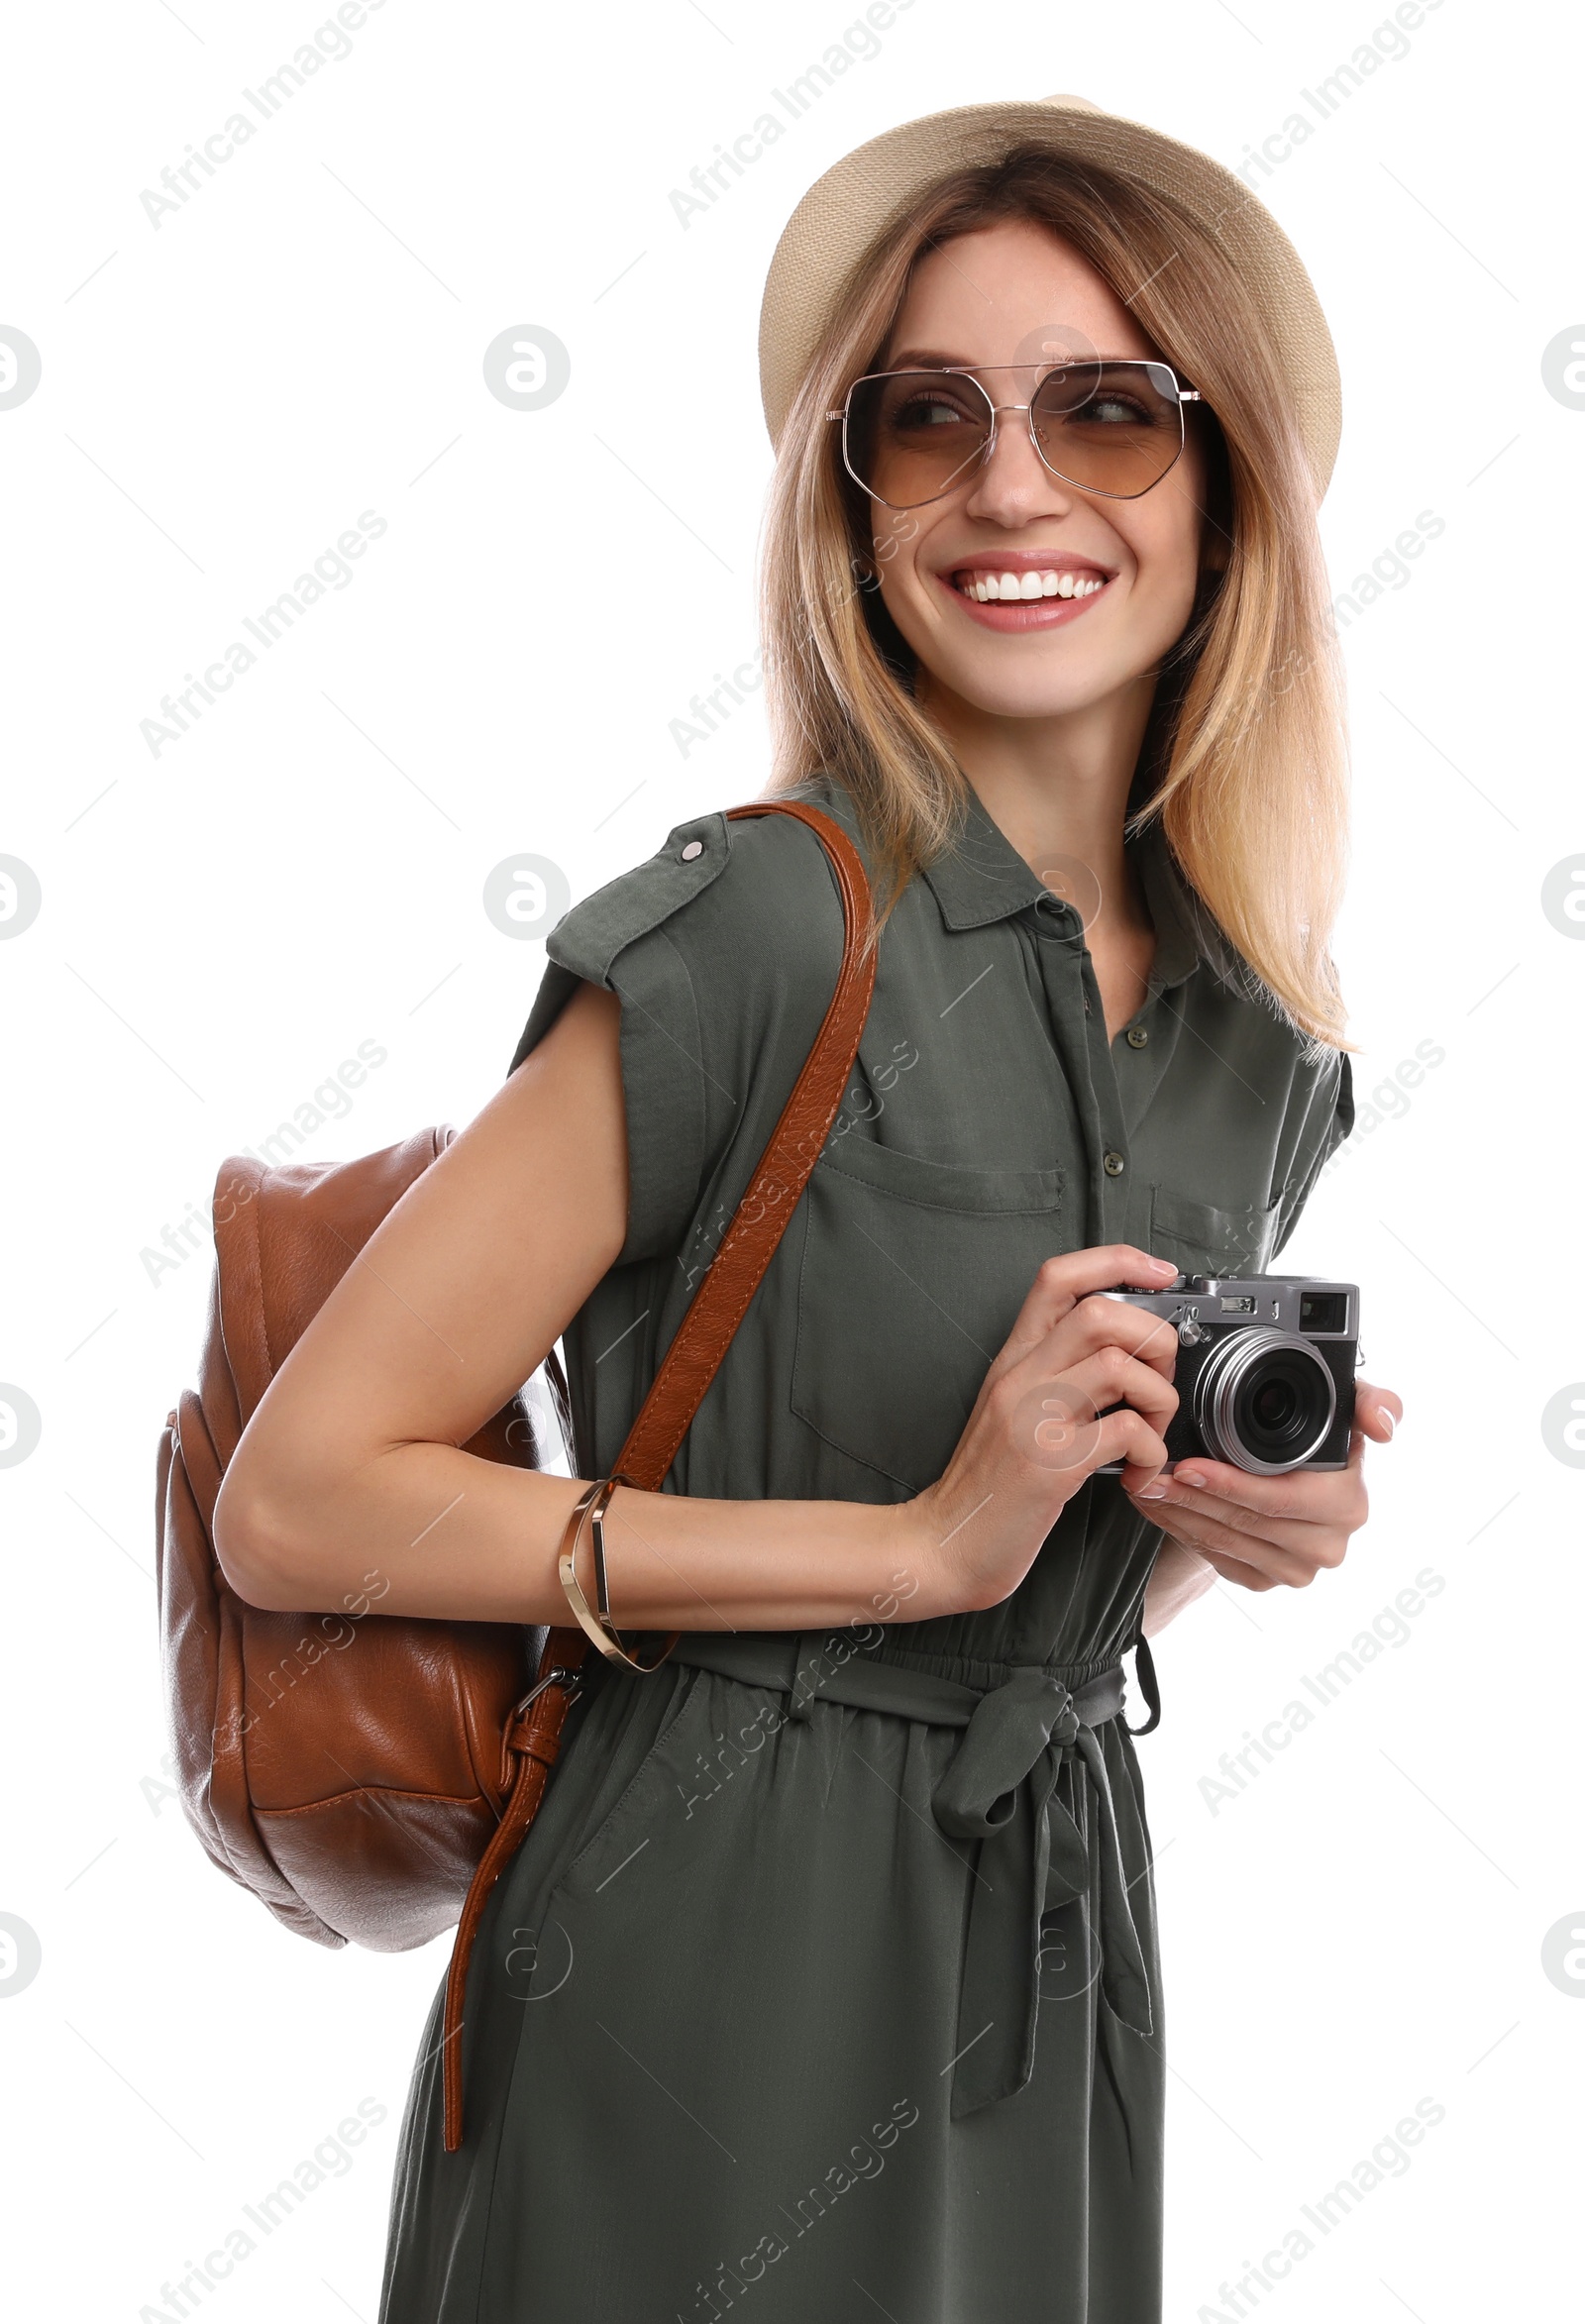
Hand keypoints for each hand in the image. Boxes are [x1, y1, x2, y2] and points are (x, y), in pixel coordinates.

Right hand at [907, 1243, 1185, 1616]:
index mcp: (1014, 1359)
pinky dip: (1152, 1453)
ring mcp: (1032, 1418)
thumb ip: (1055, 1375)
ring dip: (1160, 1400)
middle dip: (1154, 1340)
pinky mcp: (1049, 1465)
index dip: (1118, 1261)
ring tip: (1151, 1434)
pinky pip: (1126, 1433)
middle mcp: (1020, 1378)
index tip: (1159, 1274)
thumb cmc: (986, 1485)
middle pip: (1100, 1313)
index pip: (1059, 1277)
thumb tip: (1125, 1354)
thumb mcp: (1011, 1411)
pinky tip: (1139, 1474)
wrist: (942, 1545)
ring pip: (1121, 1366)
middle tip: (1159, 1382)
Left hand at [1124, 1379, 1402, 1592]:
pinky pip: (1213, 1556)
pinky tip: (1159, 1506)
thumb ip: (1367, 1403)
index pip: (1279, 1500)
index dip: (1230, 1484)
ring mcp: (1295, 1569)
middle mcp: (1327, 1544)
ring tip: (1144, 1483)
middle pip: (1243, 1521)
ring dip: (1176, 1511)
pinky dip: (1179, 1529)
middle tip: (1150, 1470)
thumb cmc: (1314, 1439)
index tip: (1187, 1466)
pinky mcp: (1263, 1581)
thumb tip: (1385, 1425)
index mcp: (1347, 1503)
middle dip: (1189, 1494)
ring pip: (1222, 1540)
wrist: (1293, 1479)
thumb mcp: (1340, 1410)